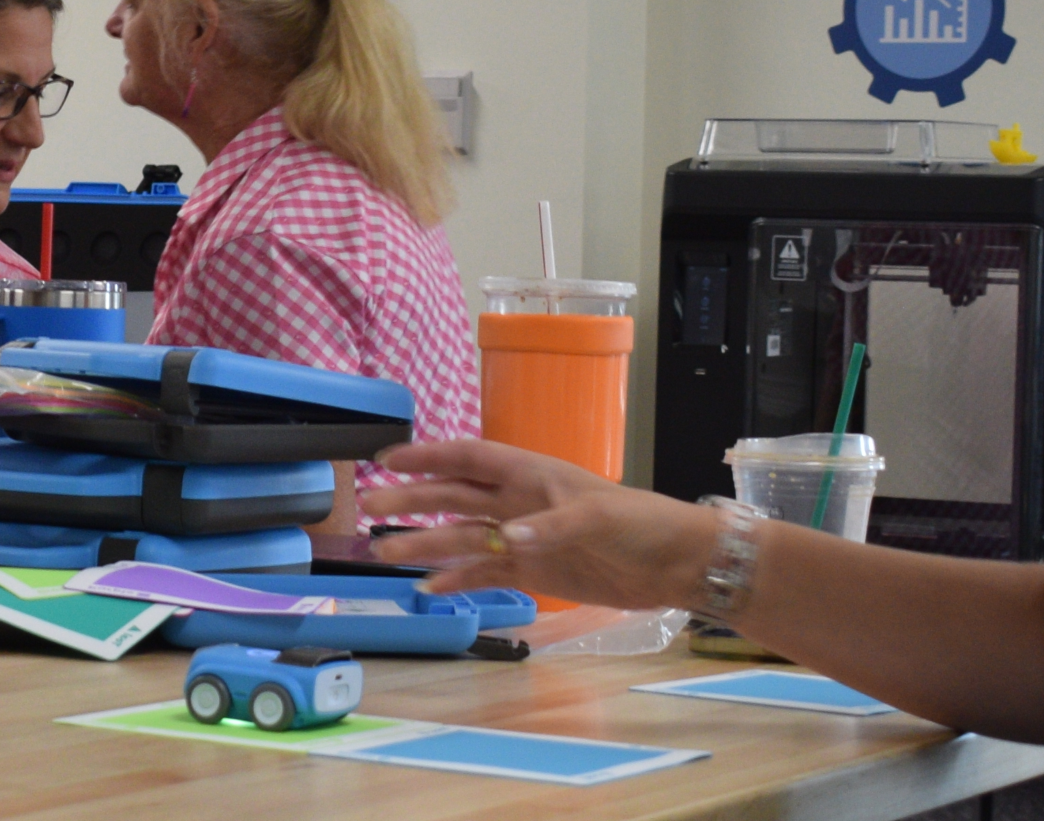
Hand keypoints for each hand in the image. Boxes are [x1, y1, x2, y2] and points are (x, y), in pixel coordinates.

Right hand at [358, 438, 717, 608]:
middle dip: (411, 499)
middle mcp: (519, 501)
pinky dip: (458, 580)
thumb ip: (551, 526)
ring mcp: (523, 537)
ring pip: (463, 536)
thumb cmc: (641, 523)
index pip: (469, 457)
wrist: (674, 564)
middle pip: (454, 496)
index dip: (428, 456)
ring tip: (384, 552)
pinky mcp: (534, 571)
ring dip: (424, 542)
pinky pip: (486, 573)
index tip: (386, 458)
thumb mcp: (599, 517)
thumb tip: (508, 537)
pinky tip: (430, 587)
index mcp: (531, 473)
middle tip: (368, 507)